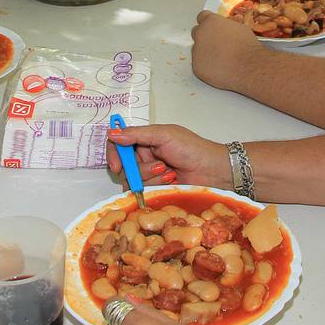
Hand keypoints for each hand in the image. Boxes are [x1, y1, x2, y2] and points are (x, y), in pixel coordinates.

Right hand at [105, 123, 229, 189]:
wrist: (211, 170)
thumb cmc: (191, 148)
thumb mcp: (163, 135)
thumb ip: (137, 134)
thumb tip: (112, 133)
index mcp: (144, 140)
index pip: (118, 145)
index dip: (114, 155)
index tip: (116, 166)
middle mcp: (144, 157)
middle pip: (124, 167)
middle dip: (139, 170)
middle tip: (159, 166)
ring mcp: (149, 174)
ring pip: (133, 181)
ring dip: (151, 177)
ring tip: (170, 172)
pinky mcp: (155, 189)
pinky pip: (143, 191)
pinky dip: (157, 185)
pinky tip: (172, 179)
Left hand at [191, 11, 265, 91]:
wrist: (248, 66)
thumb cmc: (246, 46)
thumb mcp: (240, 28)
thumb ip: (228, 25)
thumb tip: (226, 26)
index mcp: (210, 21)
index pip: (202, 17)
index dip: (208, 23)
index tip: (212, 28)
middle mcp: (200, 33)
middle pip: (197, 32)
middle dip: (205, 37)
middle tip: (216, 45)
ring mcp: (196, 50)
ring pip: (197, 49)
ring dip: (205, 52)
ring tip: (220, 59)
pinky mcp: (196, 66)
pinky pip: (199, 64)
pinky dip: (206, 66)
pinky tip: (218, 68)